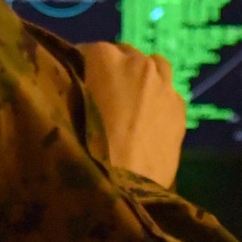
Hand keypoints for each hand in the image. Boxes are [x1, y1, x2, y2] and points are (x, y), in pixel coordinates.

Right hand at [79, 42, 187, 187]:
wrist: (120, 189)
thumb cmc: (79, 149)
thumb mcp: (61, 109)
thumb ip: (68, 86)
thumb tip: (69, 81)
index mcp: (103, 57)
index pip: (85, 51)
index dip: (78, 70)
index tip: (72, 88)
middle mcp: (137, 62)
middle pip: (122, 55)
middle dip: (112, 71)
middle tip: (100, 100)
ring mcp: (163, 84)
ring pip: (153, 66)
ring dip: (141, 78)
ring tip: (129, 104)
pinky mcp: (179, 108)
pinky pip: (168, 93)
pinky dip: (157, 99)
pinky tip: (147, 122)